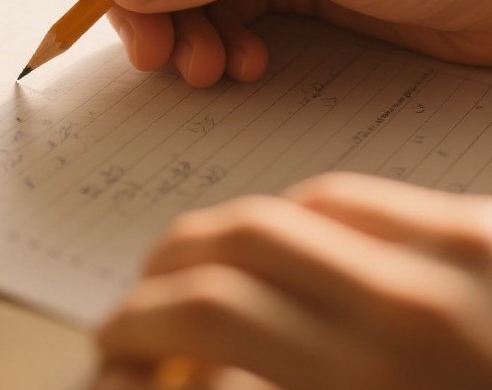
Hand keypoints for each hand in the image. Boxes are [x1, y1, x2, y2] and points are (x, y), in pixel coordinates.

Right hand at [94, 173, 491, 389]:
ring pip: (289, 208)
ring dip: (229, 240)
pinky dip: (303, 220)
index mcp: (375, 381)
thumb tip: (203, 376)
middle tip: (141, 303)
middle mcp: (410, 301)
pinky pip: (360, 200)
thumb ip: (283, 389)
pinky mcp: (484, 228)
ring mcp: (454, 252)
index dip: (141, 321)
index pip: (210, 310)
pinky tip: (295, 257)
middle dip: (165, 268)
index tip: (116, 340)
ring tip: (209, 276)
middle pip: (233, 239)